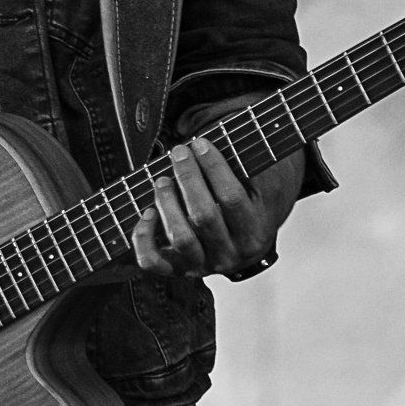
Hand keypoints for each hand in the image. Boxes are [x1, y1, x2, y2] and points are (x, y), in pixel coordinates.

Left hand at [132, 136, 303, 279]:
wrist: (243, 245)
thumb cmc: (247, 205)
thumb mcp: (260, 188)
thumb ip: (252, 166)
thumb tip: (234, 136)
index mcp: (254, 233)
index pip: (233, 198)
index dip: (214, 168)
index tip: (201, 143)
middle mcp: (230, 255)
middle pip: (205, 217)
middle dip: (189, 179)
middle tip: (179, 152)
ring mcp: (202, 265)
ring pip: (181, 238)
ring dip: (168, 204)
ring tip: (161, 179)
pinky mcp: (177, 270)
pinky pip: (153, 262)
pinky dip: (144, 238)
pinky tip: (146, 213)